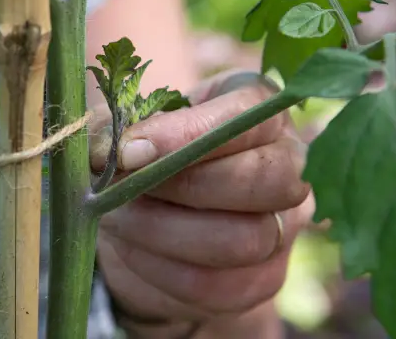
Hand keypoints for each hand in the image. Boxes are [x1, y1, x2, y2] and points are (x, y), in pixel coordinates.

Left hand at [89, 71, 313, 338]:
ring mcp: (285, 225)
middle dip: (184, 186)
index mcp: (259, 110)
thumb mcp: (129, 130)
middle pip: (267, 179)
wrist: (150, 219)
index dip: (185, 135)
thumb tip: (106, 151)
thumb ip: (115, 131)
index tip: (128, 152)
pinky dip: (161, 270)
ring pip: (244, 239)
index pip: (247, 114)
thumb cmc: (147, 156)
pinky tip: (134, 248)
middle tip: (125, 186)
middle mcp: (289, 164)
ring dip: (163, 231)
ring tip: (119, 217)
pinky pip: (218, 285)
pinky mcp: (266, 277)